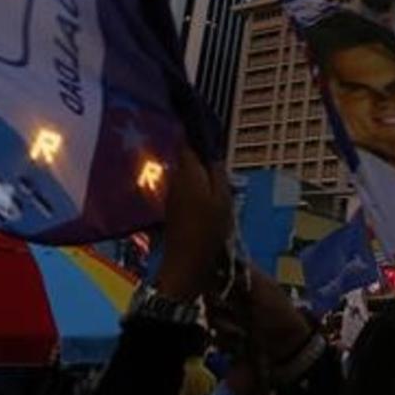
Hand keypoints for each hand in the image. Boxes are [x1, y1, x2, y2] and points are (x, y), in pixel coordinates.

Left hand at [156, 146, 232, 300]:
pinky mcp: (171, 208)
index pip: (188, 142)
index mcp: (188, 171)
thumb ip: (218, 173)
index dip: (197, 135)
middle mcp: (175, 178)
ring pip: (187, 175)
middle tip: (220, 164)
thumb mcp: (223, 199)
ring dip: (199, 175)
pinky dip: (196, 190)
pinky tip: (208, 203)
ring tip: (218, 186)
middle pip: (187, 159)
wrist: (187, 262)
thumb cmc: (208, 229)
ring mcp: (171, 194)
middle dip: (201, 157)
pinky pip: (185, 190)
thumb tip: (213, 156)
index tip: (209, 132)